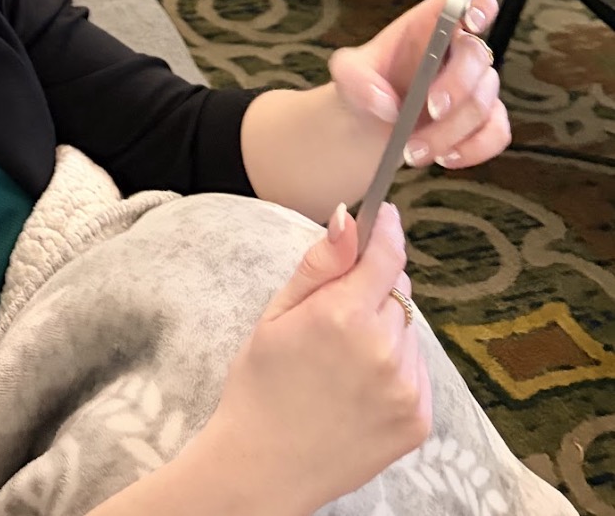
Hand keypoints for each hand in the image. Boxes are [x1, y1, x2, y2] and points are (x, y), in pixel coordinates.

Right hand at [205, 201, 430, 514]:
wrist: (266, 466)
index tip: (385, 214)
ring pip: (408, 331)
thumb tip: (350, 219)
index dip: (387, 229)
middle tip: (335, 315)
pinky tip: (360, 386)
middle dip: (374, 289)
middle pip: (398, 291)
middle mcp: (385, 349)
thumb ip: (320, 264)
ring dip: (386, 331)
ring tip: (343, 360)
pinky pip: (417, 370)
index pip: (386, 254)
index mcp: (345, 315)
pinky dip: (396, 368)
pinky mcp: (419, 420)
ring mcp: (407, 388)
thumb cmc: (261, 384)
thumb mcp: (276, 314)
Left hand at [329, 0, 508, 172]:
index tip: (469, 21)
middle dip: (455, 87)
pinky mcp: (486, 120)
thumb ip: (355, 78)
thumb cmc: (366, 86)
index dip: (478, 2)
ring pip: (483, 103)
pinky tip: (444, 158)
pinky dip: (473, 149)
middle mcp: (459, 51)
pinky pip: (497, 133)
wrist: (370, 126)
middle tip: (427, 110)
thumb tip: (386, 103)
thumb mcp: (347, 73)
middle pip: (479, 56)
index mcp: (431, 24)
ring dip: (449, 131)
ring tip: (412, 150)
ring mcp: (476, 86)